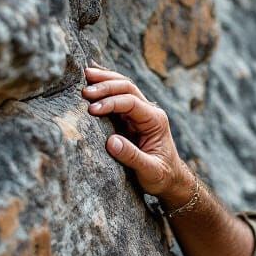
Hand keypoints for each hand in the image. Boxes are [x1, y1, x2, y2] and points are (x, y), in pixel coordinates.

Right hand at [81, 64, 188, 196]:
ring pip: (123, 87)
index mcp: (156, 121)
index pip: (132, 102)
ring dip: (104, 80)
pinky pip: (118, 96)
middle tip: (84, 90)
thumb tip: (111, 142)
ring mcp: (141, 113)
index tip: (92, 110)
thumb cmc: (163, 176)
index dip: (111, 102)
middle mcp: (150, 112)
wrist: (171, 179)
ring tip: (84, 76)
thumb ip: (132, 157)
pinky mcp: (131, 118)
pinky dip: (105, 88)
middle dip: (106, 86)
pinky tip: (91, 82)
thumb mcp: (150, 171)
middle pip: (127, 87)